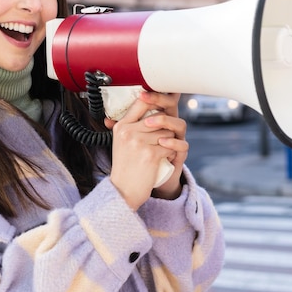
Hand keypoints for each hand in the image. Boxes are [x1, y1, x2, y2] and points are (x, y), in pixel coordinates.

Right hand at [106, 92, 188, 209]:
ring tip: (159, 151)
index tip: (162, 104)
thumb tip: (144, 100)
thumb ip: (132, 124)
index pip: (141, 103)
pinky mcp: (151, 154)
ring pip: (167, 132)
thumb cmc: (125, 166)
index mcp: (121, 126)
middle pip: (159, 118)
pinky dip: (170, 153)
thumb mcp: (121, 141)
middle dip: (164, 129)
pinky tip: (163, 160)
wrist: (124, 190)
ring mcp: (139, 143)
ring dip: (169, 142)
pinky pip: (171, 146)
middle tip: (159, 141)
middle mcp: (128, 132)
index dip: (155, 101)